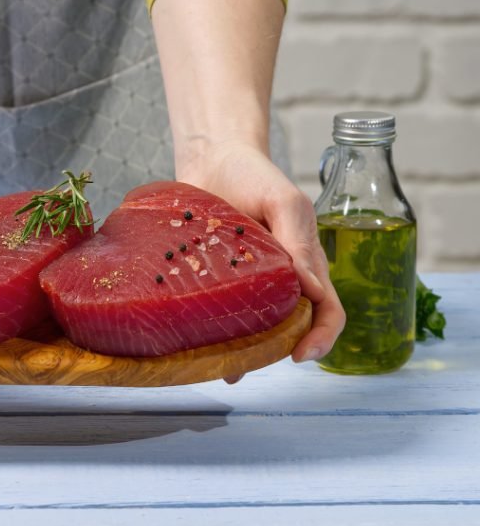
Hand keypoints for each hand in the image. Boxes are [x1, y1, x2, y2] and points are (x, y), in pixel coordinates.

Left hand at [176, 142, 345, 373]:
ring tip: (222, 363)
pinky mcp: (215, 280)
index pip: (327, 310)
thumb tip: (313, 289)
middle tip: (248, 364)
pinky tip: (198, 349)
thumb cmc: (255, 176)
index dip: (322, 337)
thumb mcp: (284, 202)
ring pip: (254, 328)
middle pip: (288, 329)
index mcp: (305, 265)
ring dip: (243, 350)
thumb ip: (298, 241)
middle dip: (274, 352)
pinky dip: (213, 334)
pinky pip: (218, 313)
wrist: (212, 161)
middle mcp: (279, 281)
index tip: (301, 355)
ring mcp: (247, 283)